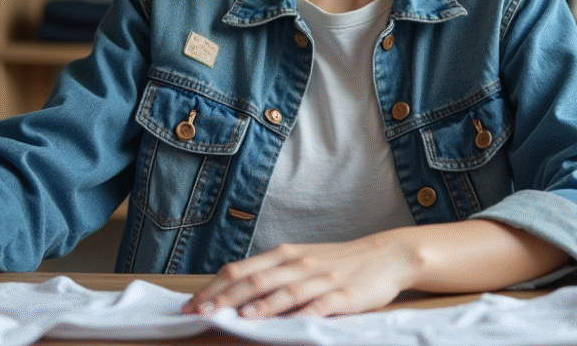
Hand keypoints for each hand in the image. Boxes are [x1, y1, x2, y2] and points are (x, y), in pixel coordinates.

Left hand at [181, 233, 419, 318]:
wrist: (386, 255)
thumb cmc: (339, 262)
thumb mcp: (302, 261)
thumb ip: (273, 273)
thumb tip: (235, 292)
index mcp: (285, 254)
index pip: (240, 269)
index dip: (213, 286)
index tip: (191, 304)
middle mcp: (298, 263)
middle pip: (255, 279)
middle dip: (224, 298)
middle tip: (200, 313)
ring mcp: (320, 279)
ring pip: (282, 291)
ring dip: (257, 306)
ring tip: (235, 318)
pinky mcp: (342, 295)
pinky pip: (318, 305)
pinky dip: (299, 314)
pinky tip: (286, 323)